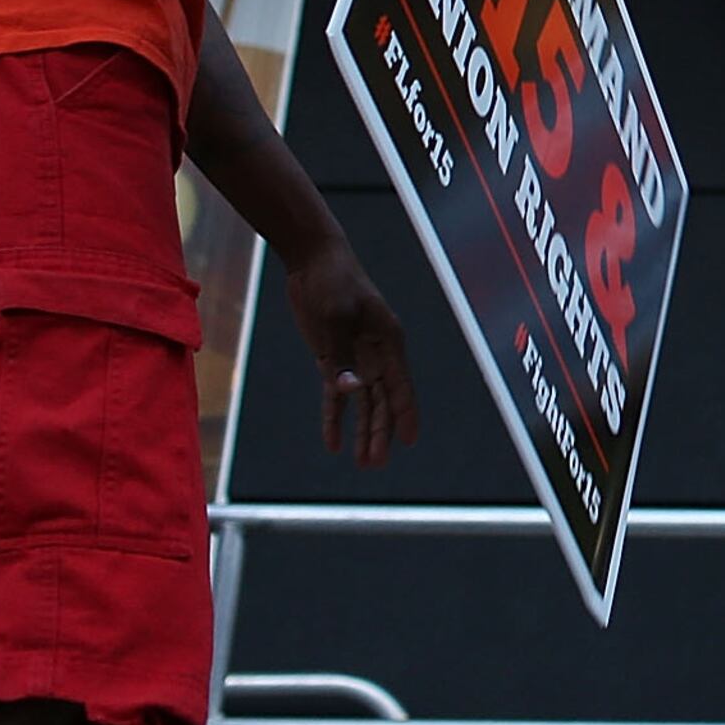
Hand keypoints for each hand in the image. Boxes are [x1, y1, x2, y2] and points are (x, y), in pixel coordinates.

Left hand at [283, 237, 419, 467]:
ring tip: (362, 461)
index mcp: (388, 341)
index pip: (400, 385)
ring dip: (362, 431)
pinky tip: (332, 442)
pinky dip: (334, 418)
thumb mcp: (336, 316)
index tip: (410, 439)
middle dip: (380, 433)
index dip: (406, 413)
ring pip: (362, 403)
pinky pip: (335, 394)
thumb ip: (341, 356)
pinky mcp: (332, 357)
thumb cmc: (333, 282)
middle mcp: (376, 353)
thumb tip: (350, 391)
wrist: (314, 260)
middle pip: (382, 401)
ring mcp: (355, 357)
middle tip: (376, 464)